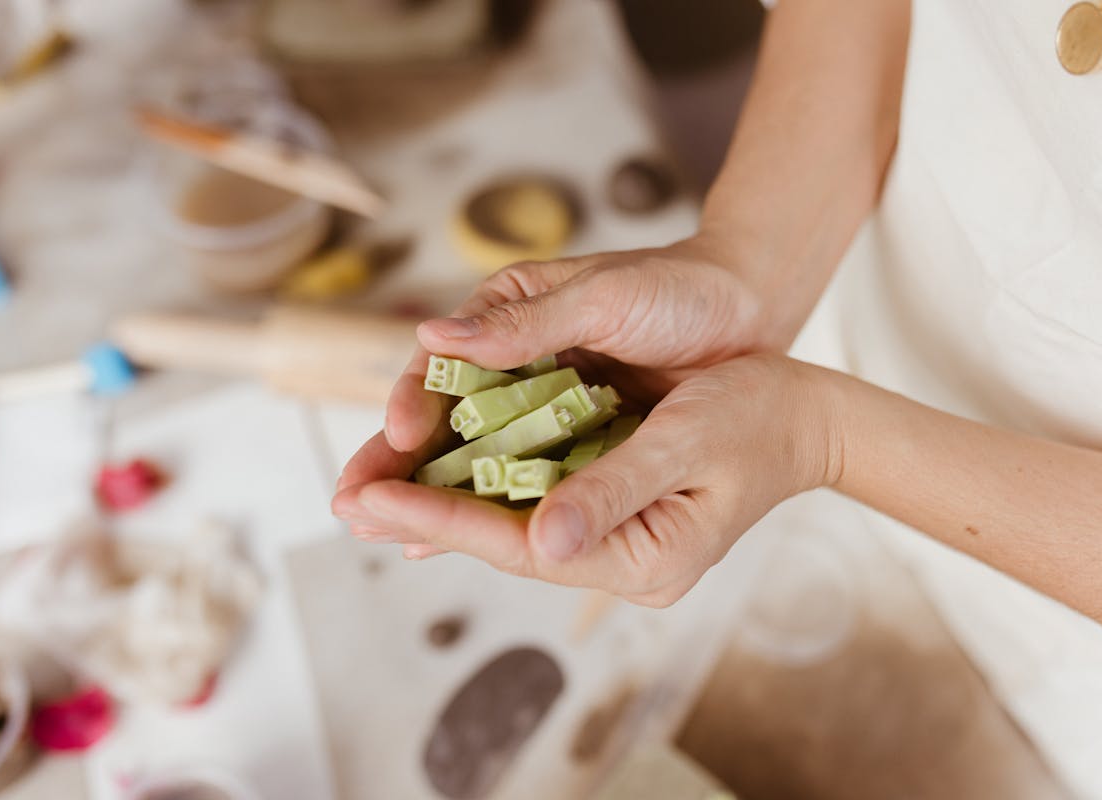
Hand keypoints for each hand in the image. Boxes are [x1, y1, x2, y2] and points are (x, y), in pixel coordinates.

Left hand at [332, 354, 841, 604]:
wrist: (804, 413)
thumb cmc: (757, 416)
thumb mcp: (688, 443)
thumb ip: (614, 492)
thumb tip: (539, 543)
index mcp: (642, 557)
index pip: (520, 543)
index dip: (441, 518)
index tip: (369, 499)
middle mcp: (619, 558)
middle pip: (504, 541)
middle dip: (423, 515)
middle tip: (345, 498)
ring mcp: (612, 535)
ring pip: (510, 522)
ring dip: (441, 504)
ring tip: (369, 492)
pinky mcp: (606, 505)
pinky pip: (530, 501)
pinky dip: (480, 488)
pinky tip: (435, 486)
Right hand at [334, 234, 777, 558]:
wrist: (748, 314)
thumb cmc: (678, 291)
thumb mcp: (605, 297)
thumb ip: (526, 324)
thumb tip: (434, 335)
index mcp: (506, 312)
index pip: (442, 361)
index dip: (415, 402)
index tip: (403, 440)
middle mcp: (511, 359)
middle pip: (443, 416)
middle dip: (396, 462)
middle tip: (352, 506)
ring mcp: (539, 402)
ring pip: (473, 454)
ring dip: (430, 494)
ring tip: (386, 536)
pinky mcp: (569, 437)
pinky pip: (519, 475)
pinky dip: (486, 506)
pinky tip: (446, 542)